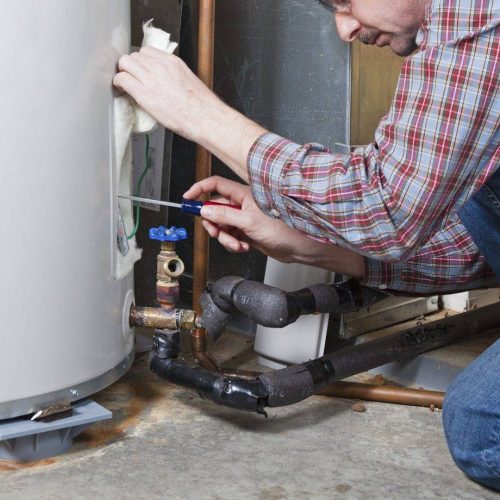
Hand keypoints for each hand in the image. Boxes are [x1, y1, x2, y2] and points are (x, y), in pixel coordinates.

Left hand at [113, 48, 265, 180]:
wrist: (205, 118)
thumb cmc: (201, 107)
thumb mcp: (188, 82)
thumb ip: (173, 77)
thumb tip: (165, 83)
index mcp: (173, 62)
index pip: (147, 52)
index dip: (141, 62)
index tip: (141, 72)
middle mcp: (160, 66)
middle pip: (134, 56)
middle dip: (131, 68)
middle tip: (133, 80)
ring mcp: (151, 78)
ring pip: (125, 63)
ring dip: (124, 73)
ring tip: (127, 85)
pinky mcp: (144, 93)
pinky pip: (122, 79)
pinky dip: (119, 83)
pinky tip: (122, 90)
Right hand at [184, 176, 364, 277]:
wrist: (298, 247)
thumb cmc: (284, 229)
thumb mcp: (248, 221)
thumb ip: (224, 215)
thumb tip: (205, 209)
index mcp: (243, 194)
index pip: (215, 185)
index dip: (199, 190)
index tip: (187, 199)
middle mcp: (242, 205)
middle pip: (214, 209)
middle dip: (213, 223)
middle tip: (217, 232)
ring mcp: (244, 219)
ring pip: (222, 226)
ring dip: (225, 238)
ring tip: (237, 243)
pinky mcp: (246, 232)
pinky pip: (230, 236)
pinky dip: (233, 243)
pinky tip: (243, 246)